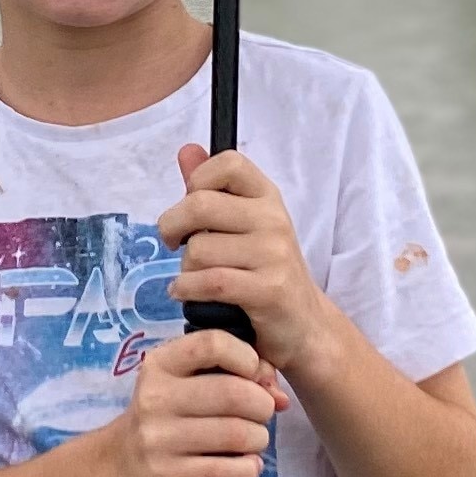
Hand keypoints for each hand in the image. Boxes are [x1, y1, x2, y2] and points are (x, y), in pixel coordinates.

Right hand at [95, 326, 275, 476]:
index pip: (212, 344)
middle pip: (233, 393)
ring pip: (235, 434)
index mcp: (160, 365)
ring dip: (258, 439)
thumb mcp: (185, 385)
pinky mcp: (165, 475)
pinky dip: (249, 468)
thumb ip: (233, 375)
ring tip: (254, 441)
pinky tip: (247, 466)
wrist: (122, 468)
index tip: (254, 374)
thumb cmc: (168, 418)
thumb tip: (279, 396)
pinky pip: (225, 471)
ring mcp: (157, 439)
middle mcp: (154, 398)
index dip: (247, 358)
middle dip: (262, 406)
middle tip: (262, 415)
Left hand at [162, 144, 327, 372]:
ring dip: (185, 270)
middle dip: (172, 227)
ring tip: (196, 278)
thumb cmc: (264, 272)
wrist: (303, 326)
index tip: (190, 206)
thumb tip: (187, 150)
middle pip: (199, 205)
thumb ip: (212, 190)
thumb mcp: (242, 225)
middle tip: (174, 243)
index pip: (227, 163)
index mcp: (266, 196)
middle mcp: (274, 219)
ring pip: (198, 250)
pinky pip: (209, 282)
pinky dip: (187, 290)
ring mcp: (274, 254)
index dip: (198, 180)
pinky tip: (188, 293)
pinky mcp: (269, 290)